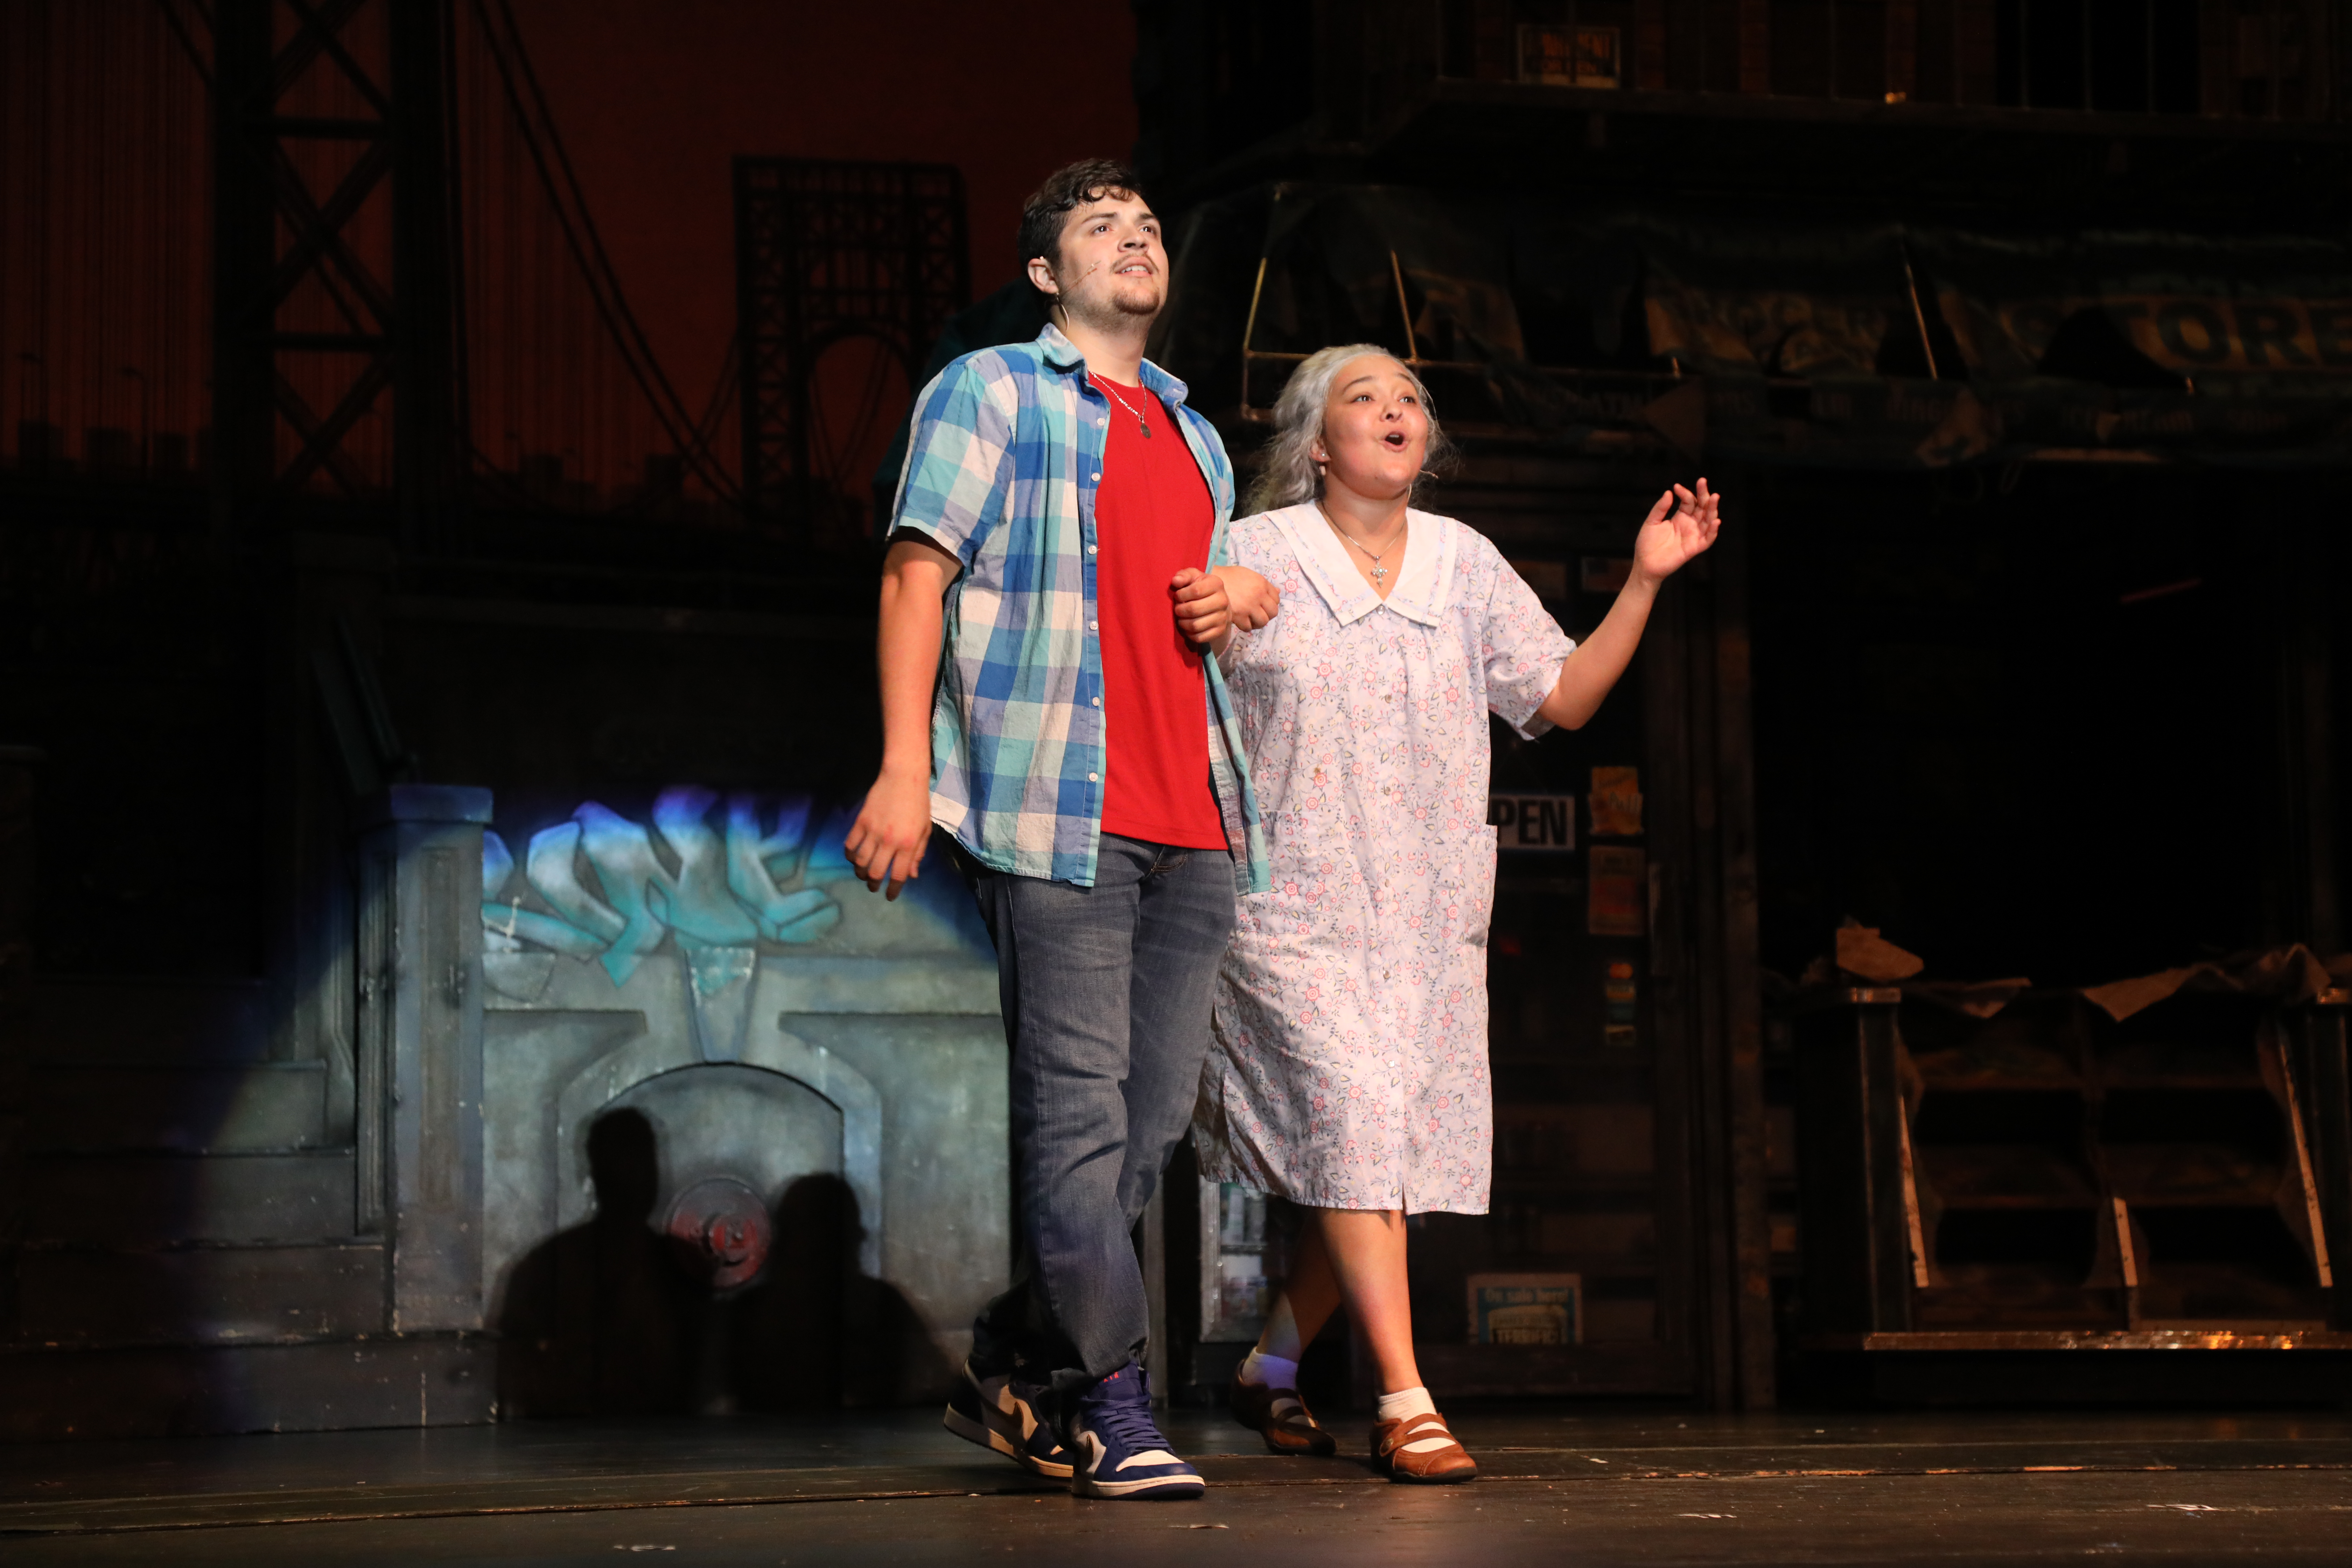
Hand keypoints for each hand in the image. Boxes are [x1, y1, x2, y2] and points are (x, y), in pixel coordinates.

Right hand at [842, 769, 931, 899]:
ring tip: (863, 874)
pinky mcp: (861, 822)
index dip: (893, 890)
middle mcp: (890, 841)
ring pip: (860, 861)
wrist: (903, 777)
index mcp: (909, 845)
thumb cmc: (918, 804)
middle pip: (876, 872)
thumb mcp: (925, 830)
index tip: (889, 896)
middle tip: (873, 886)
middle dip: (874, 884)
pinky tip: (853, 857)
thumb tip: (912, 876)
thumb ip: (919, 854)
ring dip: (860, 872)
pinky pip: (849, 845)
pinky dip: (849, 855)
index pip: (899, 875)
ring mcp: (873, 832)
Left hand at [1169, 567, 1231, 646]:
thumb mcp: (1193, 576)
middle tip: (1177, 609)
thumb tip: (1175, 581)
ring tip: (1181, 618)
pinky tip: (1187, 627)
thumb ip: (1184, 575)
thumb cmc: (1201, 587)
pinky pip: (1200, 637)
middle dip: (1180, 610)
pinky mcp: (1220, 631)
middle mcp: (1223, 601)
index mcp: (1216, 584)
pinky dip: (1189, 634)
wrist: (1218, 601)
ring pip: (1195, 625)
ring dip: (1183, 623)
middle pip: (1194, 610)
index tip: (1178, 596)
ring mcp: (1223, 618)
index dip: (1181, 595)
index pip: (1195, 591)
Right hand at [1211, 565, 1279, 630]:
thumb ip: (1263, 584)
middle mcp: (1258, 595)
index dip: (1271, 603)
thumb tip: (1278, 592)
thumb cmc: (1229, 576)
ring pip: (1263, 622)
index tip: (1264, 605)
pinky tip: (1241, 621)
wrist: (1210, 581)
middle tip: (1259, 614)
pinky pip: (1248, 627)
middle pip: (1273, 612)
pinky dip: (1246, 626)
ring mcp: (1248, 606)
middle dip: (1267, 614)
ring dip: (1258, 622)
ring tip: (1251, 619)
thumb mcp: (1249, 575)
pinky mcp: (1238, 616)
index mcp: (1261, 583)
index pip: (1276, 599)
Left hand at [1632, 478, 1721, 585]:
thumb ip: (1660, 508)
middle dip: (1704, 495)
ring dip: (1712, 509)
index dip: (1685, 493)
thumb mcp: (1651, 522)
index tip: (1676, 487)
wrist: (1645, 564)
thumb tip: (1669, 492)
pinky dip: (1713, 531)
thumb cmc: (1647, 543)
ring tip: (1714, 497)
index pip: (1689, 501)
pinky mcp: (1694, 548)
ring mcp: (1693, 536)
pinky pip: (1707, 540)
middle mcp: (1690, 525)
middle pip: (1702, 508)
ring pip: (1708, 521)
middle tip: (1703, 482)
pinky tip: (1715, 521)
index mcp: (1680, 517)